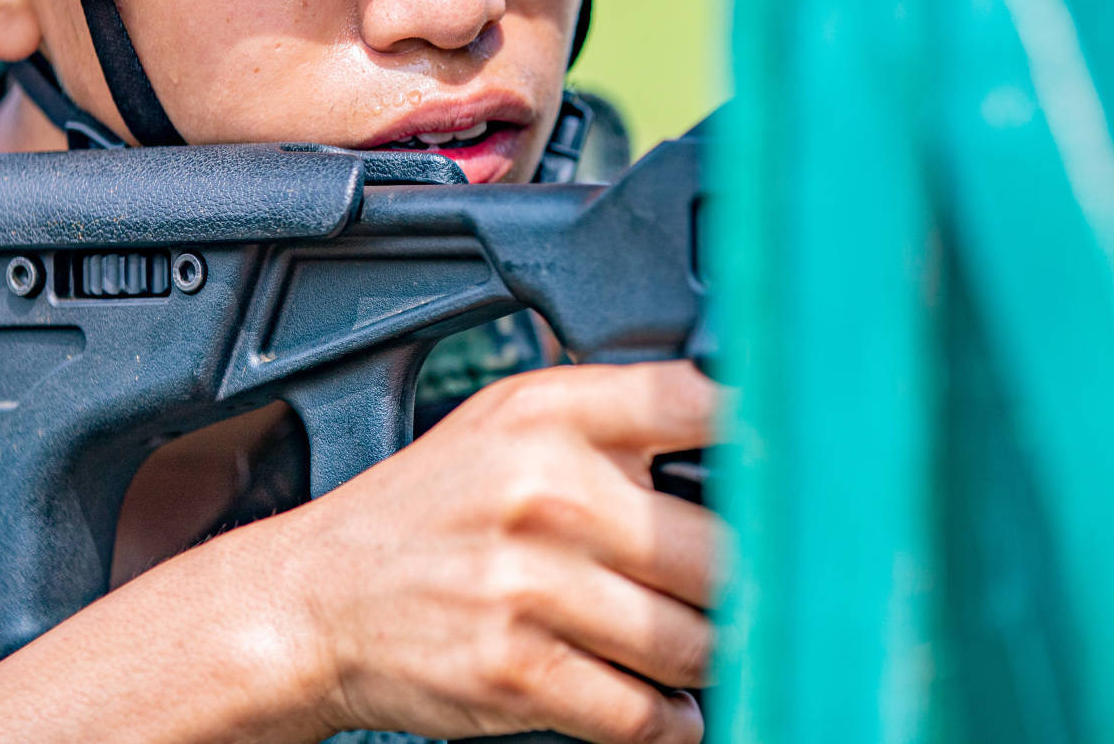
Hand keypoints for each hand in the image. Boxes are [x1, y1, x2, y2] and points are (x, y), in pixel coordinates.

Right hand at [269, 359, 725, 742]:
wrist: (315, 600)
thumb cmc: (431, 510)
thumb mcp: (507, 420)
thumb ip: (616, 412)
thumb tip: (744, 424)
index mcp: (550, 415)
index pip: (695, 402)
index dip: (765, 441)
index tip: (797, 479)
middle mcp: (544, 491)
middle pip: (718, 548)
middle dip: (741, 584)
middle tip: (746, 594)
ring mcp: (529, 585)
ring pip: (691, 639)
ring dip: (709, 657)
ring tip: (699, 649)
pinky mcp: (515, 671)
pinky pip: (640, 712)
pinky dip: (670, 720)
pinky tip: (666, 705)